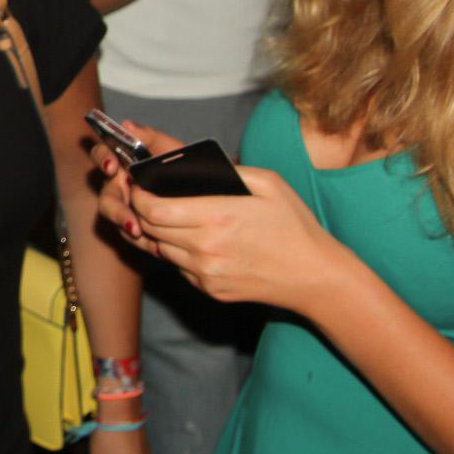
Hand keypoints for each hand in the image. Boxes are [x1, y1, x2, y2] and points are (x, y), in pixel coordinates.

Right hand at [88, 118, 183, 240]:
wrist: (213, 197)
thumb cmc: (188, 169)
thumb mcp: (173, 151)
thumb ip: (151, 138)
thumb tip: (126, 125)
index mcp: (125, 163)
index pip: (103, 155)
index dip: (102, 158)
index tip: (112, 166)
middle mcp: (121, 185)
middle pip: (106, 195)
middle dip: (116, 209)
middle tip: (130, 219)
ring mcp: (127, 208)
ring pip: (117, 220)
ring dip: (126, 226)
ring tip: (140, 233)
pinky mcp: (138, 228)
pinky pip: (132, 236)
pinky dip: (143, 241)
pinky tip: (157, 245)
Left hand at [128, 165, 349, 314]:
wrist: (315, 277)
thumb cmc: (295, 226)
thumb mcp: (269, 183)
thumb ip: (229, 170)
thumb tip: (194, 163)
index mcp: (217, 217)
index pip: (153, 209)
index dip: (138, 196)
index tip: (138, 186)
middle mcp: (205, 248)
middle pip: (150, 228)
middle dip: (142, 210)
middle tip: (145, 197)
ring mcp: (206, 272)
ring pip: (160, 249)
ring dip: (157, 232)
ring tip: (167, 217)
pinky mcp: (209, 289)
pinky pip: (179, 267)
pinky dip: (177, 252)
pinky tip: (190, 240)